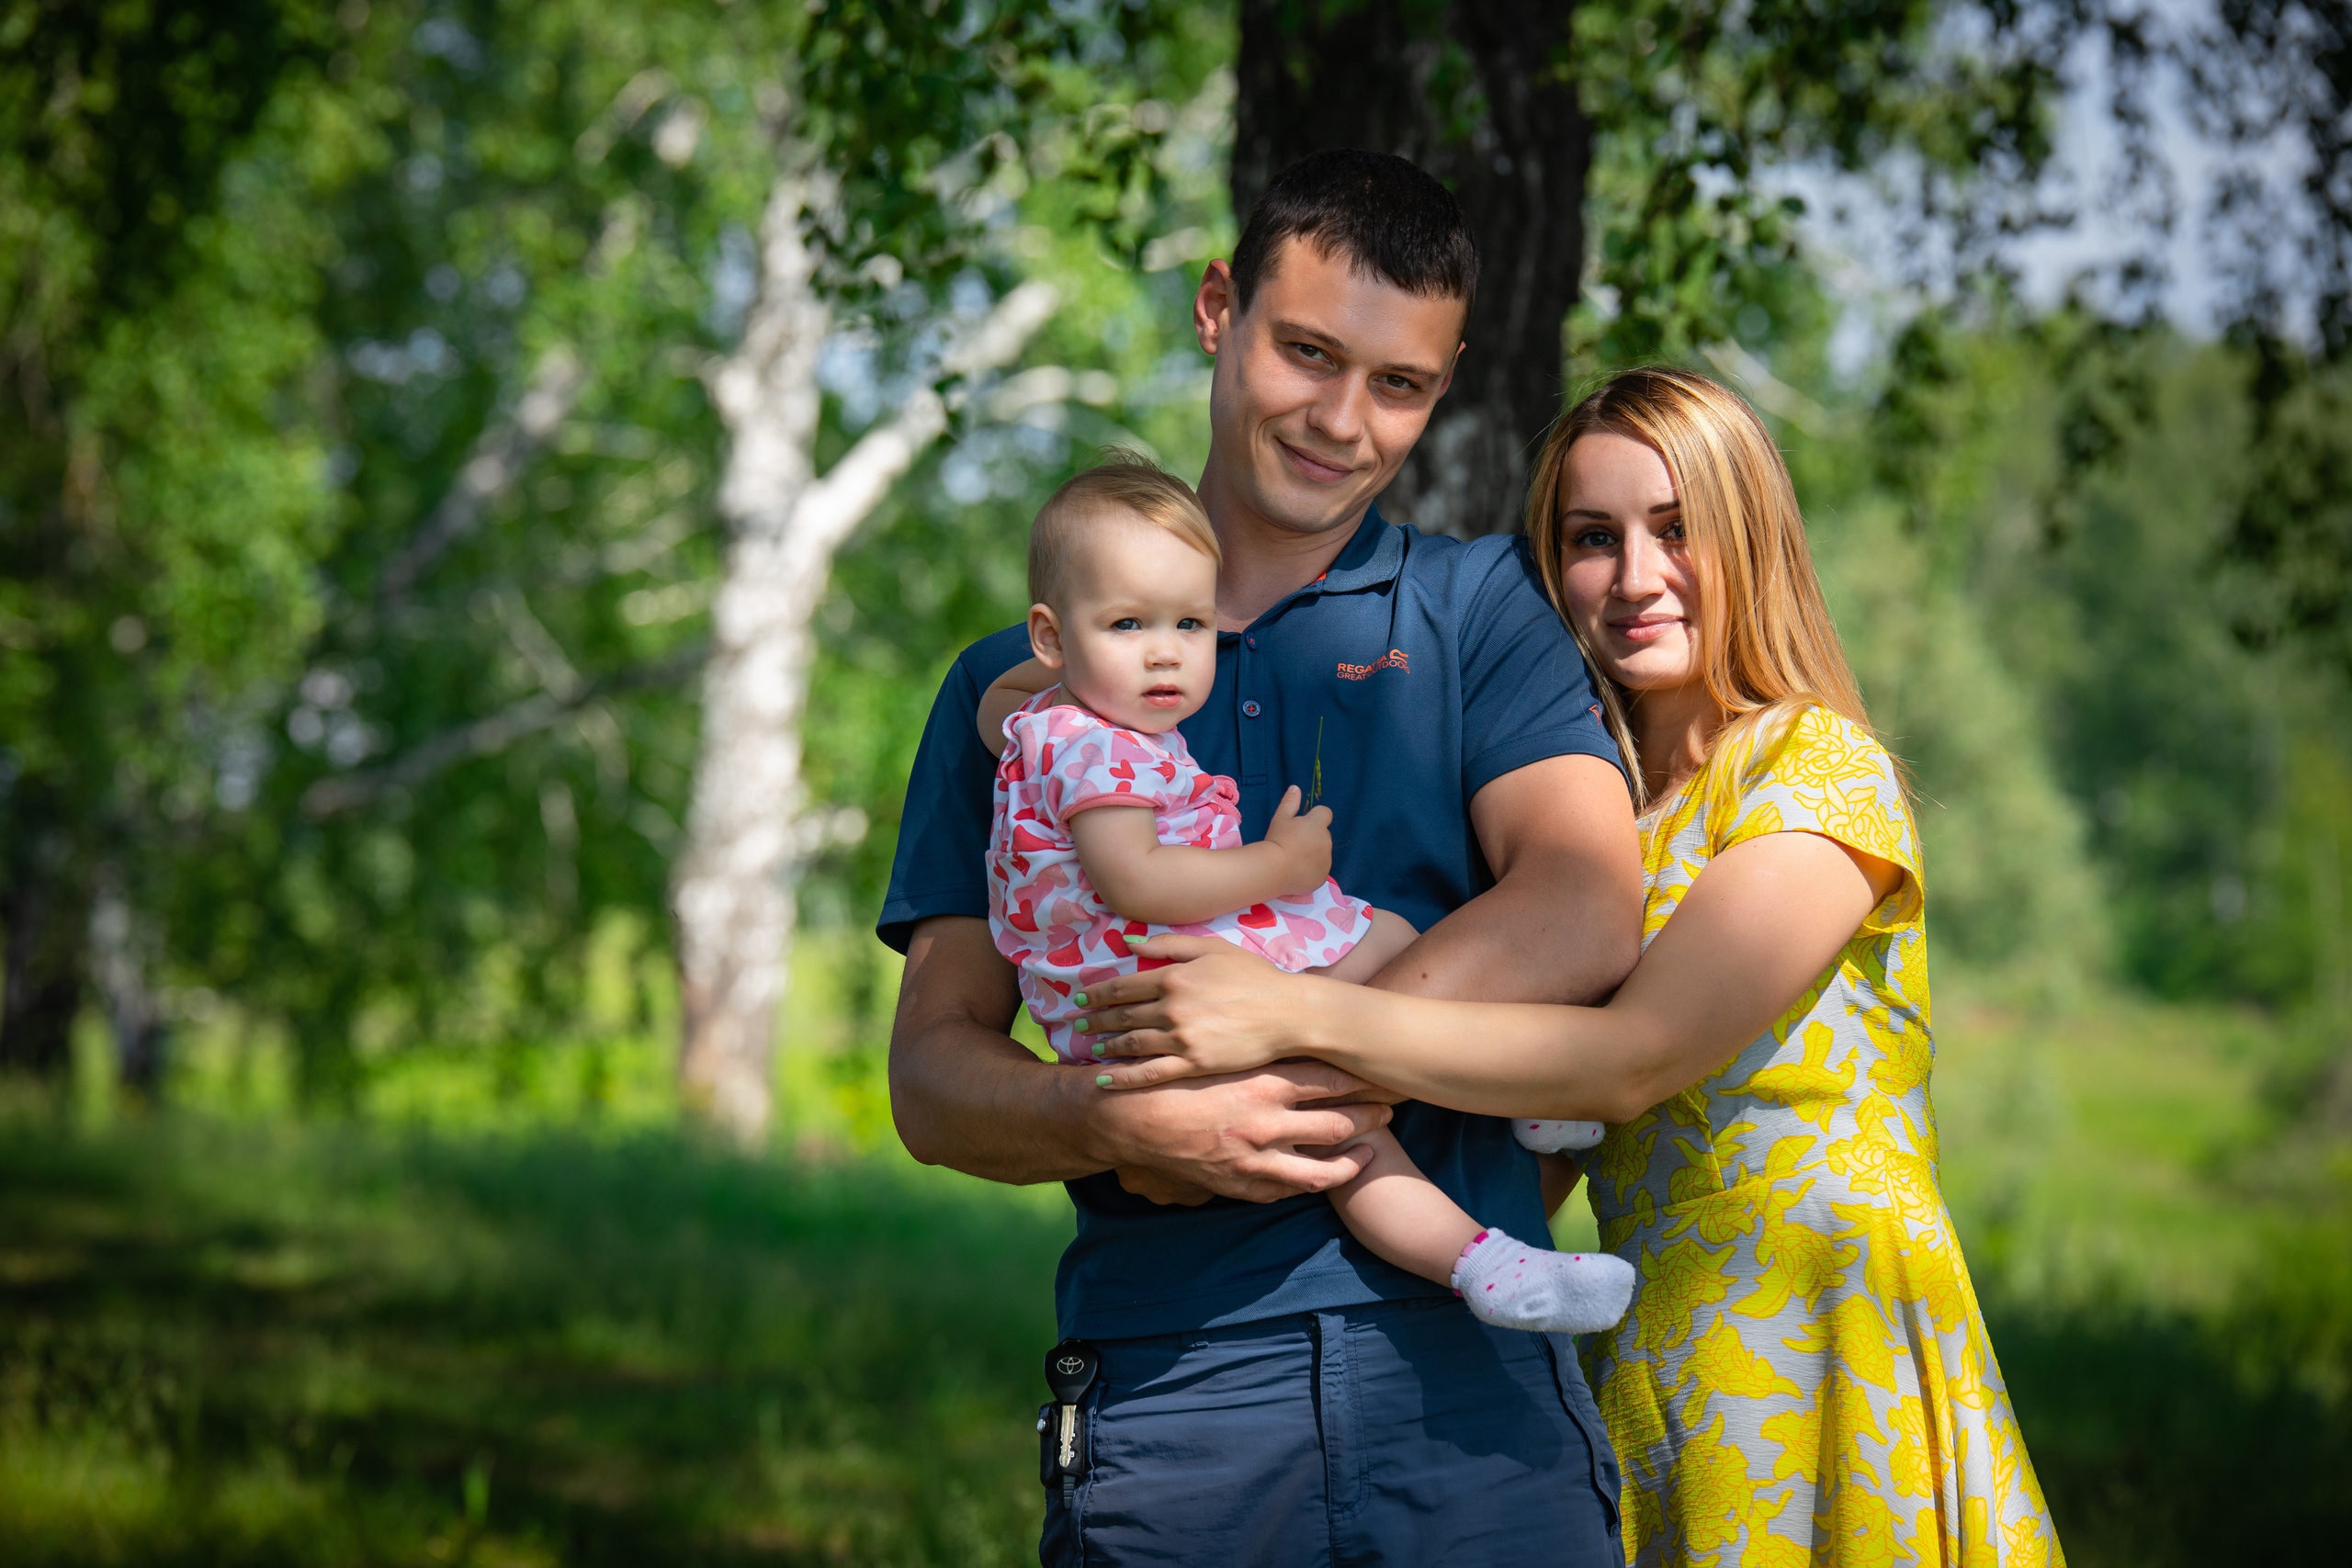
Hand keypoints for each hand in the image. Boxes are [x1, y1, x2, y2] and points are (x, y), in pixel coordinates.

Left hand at [1082, 934, 1321, 1085]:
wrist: (1289, 1013)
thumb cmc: (1254, 977)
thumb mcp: (1213, 948)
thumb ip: (1170, 944)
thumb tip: (1130, 942)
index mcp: (1174, 977)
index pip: (1123, 986)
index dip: (1097, 993)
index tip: (1078, 998)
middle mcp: (1172, 1008)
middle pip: (1122, 1016)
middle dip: (1096, 1020)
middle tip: (1078, 1025)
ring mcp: (1182, 1038)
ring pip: (1131, 1044)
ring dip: (1107, 1046)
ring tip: (1092, 1047)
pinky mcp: (1194, 1064)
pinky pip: (1150, 1074)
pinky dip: (1123, 1078)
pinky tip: (1104, 1080)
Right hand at [1084, 1058, 1390, 1202]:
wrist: (1126, 1119)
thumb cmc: (1172, 1075)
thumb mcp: (1218, 1050)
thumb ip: (1258, 1046)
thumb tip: (1293, 1032)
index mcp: (1263, 1082)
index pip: (1332, 1077)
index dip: (1364, 1074)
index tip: (1385, 1071)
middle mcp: (1268, 1123)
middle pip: (1340, 1122)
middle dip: (1371, 1116)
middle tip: (1392, 1108)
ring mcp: (1256, 1160)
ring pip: (1324, 1170)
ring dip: (1353, 1160)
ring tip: (1370, 1152)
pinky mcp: (1241, 1186)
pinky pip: (1289, 1190)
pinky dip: (1310, 1182)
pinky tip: (1322, 1175)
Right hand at [1260, 784, 1332, 896]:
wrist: (1274, 870)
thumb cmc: (1276, 840)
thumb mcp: (1280, 818)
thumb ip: (1290, 802)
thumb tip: (1296, 788)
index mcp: (1318, 824)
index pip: (1325, 813)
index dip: (1315, 817)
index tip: (1301, 824)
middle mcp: (1326, 841)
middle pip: (1323, 834)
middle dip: (1313, 837)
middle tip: (1293, 843)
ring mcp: (1326, 860)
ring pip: (1322, 853)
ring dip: (1313, 853)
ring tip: (1293, 859)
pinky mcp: (1322, 876)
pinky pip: (1319, 869)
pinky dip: (1311, 869)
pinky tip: (1297, 871)